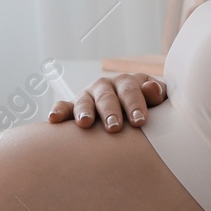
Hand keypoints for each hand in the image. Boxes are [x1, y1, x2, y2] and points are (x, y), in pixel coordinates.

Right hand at [48, 72, 166, 132]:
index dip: (135, 105)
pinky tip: (53, 119)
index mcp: (127, 83)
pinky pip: (64, 107)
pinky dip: (58, 111)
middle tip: (114, 127)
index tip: (139, 121)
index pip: (130, 91)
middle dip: (110, 111)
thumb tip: (152, 89)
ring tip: (85, 123)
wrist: (130, 114)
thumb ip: (157, 95)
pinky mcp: (73, 107)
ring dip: (84, 111)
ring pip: (84, 101)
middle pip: (106, 97)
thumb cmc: (148, 109)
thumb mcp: (157, 101)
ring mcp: (88, 96)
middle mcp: (105, 86)